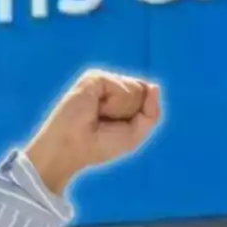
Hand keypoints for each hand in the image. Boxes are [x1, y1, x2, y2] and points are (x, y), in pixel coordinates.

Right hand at [25, 70, 161, 194]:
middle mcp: (111, 84)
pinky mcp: (94, 77)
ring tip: (99, 116)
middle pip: (144, 90)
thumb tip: (154, 85)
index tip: (118, 127)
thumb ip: (152, 112)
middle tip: (107, 123)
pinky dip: (114, 105)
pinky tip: (95, 110)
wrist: (72, 149)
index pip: (148, 94)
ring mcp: (102, 79)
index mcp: (121, 95)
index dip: (141, 114)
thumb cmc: (100, 145)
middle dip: (132, 113)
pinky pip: (122, 89)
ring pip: (136, 89)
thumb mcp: (136, 134)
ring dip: (122, 110)